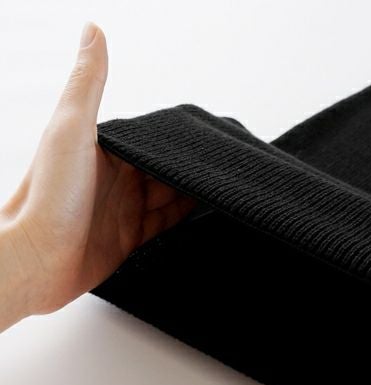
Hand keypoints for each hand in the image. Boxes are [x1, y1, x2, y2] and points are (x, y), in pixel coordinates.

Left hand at [0, 22, 196, 330]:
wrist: (36, 260)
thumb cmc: (46, 196)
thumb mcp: (70, 129)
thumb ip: (88, 83)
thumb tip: (94, 30)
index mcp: (104, 151)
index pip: (151, 141)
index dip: (179, 141)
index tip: (210, 138)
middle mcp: (116, 179)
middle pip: (166, 171)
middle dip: (192, 169)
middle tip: (226, 166)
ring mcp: (124, 210)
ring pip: (171, 198)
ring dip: (194, 193)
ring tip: (225, 188)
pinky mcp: (131, 240)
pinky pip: (166, 226)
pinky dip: (186, 219)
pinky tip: (205, 213)